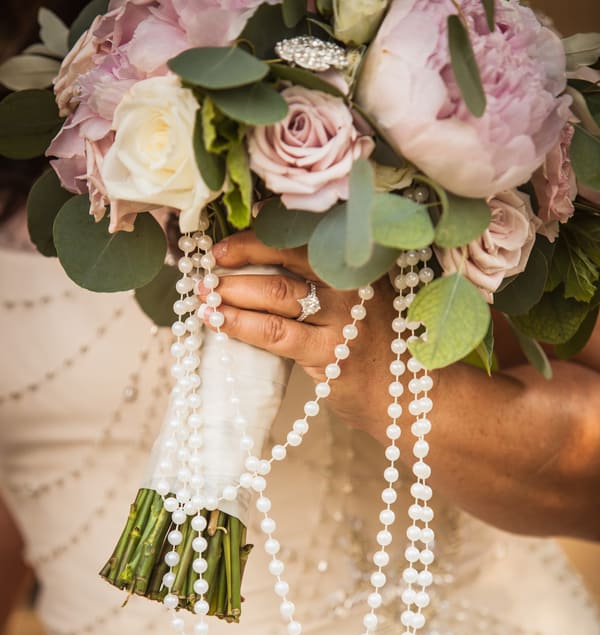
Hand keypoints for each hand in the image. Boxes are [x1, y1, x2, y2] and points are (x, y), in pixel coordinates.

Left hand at [200, 230, 398, 439]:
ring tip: (206, 294)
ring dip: (233, 290)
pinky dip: (241, 323)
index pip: (304, 233)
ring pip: (276, 292)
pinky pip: (276, 332)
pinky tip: (220, 320)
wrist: (404, 398)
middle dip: (242, 253)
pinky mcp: (331, 352)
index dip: (262, 229)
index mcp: (357, 262)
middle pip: (288, 253)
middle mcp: (353, 281)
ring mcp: (344, 317)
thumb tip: (255, 265)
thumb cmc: (371, 348)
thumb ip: (322, 281)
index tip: (230, 236)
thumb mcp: (358, 303)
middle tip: (211, 262)